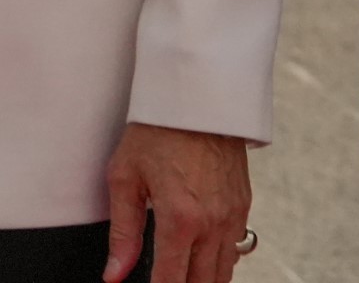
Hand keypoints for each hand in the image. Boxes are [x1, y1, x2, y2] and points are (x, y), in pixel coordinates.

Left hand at [103, 122, 250, 282]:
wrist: (198, 93)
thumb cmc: (158, 128)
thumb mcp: (125, 177)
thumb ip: (122, 233)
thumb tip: (114, 273)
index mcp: (180, 219)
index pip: (170, 282)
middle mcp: (212, 223)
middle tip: (165, 281)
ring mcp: (233, 215)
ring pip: (223, 274)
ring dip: (203, 281)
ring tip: (182, 276)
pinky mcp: (244, 205)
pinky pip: (235, 250)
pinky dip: (220, 262)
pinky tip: (203, 259)